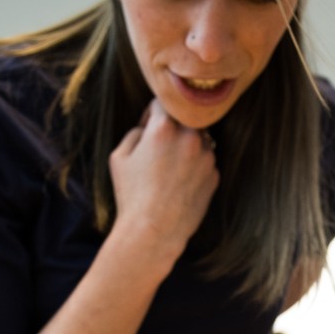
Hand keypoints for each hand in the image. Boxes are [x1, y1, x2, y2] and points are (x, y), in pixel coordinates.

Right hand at [107, 100, 218, 270]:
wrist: (154, 231)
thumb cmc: (132, 195)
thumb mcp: (119, 157)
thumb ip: (136, 132)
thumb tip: (149, 126)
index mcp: (164, 127)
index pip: (161, 102)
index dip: (151, 114)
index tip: (147, 128)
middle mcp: (190, 137)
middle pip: (184, 119)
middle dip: (173, 129)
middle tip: (159, 150)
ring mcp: (207, 157)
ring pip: (198, 139)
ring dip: (186, 146)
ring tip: (169, 171)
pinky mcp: (215, 175)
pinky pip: (205, 162)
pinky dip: (195, 167)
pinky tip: (179, 184)